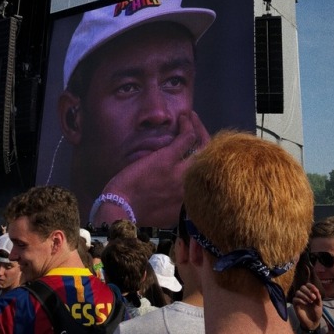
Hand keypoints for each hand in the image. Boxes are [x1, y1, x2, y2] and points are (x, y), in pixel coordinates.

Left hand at [96, 111, 208, 226]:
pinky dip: (188, 126)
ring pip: (203, 146)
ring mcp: (182, 172)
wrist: (121, 210)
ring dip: (200, 128)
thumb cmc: (137, 214)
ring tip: (193, 118)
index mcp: (192, 201)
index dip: (210, 162)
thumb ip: (178, 204)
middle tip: (200, 130)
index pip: (210, 178)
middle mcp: (193, 187)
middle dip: (210, 142)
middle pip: (212, 161)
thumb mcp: (166, 215)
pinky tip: (184, 118)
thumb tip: (182, 194)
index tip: (202, 152)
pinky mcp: (168, 159)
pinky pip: (187, 138)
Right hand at [292, 282, 322, 331]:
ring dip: (304, 295)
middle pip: (302, 287)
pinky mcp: (295, 305)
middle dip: (308, 291)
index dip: (311, 286)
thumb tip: (316, 290)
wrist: (313, 322)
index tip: (315, 290)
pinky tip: (305, 304)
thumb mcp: (319, 305)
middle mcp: (304, 295)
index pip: (307, 285)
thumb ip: (318, 297)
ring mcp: (299, 300)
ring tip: (310, 302)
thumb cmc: (316, 313)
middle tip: (313, 298)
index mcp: (310, 294)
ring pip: (298, 292)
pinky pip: (295, 299)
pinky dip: (300, 300)